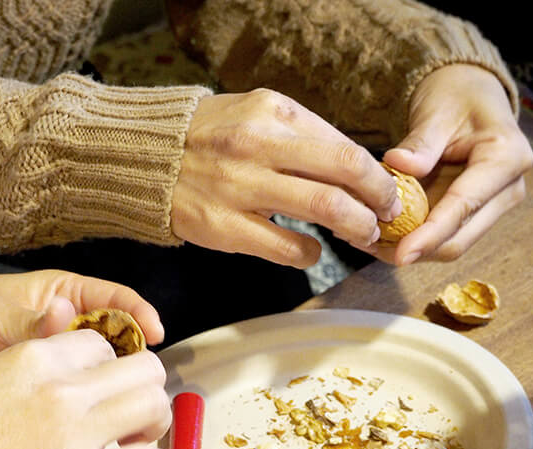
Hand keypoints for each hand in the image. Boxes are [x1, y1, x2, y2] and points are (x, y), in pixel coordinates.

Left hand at [0, 270, 163, 417]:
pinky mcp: (39, 399)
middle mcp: (62, 331)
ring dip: (115, 392)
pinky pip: (75, 406)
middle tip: (145, 383)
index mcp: (58, 297)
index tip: (155, 334)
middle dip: (134, 360)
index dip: (138, 315)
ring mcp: (52, 368)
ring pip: (100, 379)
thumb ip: (34, 321)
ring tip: (126, 407)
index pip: (113, 301)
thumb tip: (68, 317)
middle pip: (116, 344)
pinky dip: (89, 415)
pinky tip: (98, 426)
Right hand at [0, 330, 172, 448]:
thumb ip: (32, 378)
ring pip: (155, 405)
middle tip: (130, 415)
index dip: (109, 368)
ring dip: (152, 423)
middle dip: (144, 388)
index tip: (104, 389)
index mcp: (36, 355)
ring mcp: (73, 429)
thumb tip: (60, 394)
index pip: (104, 343)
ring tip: (134, 442)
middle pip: (144, 367)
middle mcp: (62, 384)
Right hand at [171, 89, 402, 267]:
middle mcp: (257, 144)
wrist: (144, 159)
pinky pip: (285, 247)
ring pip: (324, 207)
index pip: (343, 144)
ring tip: (361, 234)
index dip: (375, 173)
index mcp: (271, 111)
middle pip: (346, 170)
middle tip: (388, 213)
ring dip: (356, 225)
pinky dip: (309, 253)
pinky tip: (310, 250)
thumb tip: (355, 167)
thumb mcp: (253, 113)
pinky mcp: (222, 225)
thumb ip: (300, 134)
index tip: (385, 190)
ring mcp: (239, 186)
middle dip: (380, 197)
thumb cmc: (207, 138)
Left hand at [375, 64, 532, 264]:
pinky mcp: (472, 214)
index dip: (430, 235)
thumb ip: (420, 143)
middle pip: (459, 238)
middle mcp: (507, 189)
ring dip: (408, 249)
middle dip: (414, 249)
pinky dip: (410, 240)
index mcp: (506, 159)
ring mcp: (492, 205)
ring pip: (448, 245)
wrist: (468, 96)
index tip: (400, 255)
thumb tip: (396, 164)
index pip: (463, 206)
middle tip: (365, 244)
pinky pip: (440, 237)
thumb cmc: (455, 97)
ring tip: (365, 239)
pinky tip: (378, 235)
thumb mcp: (436, 111)